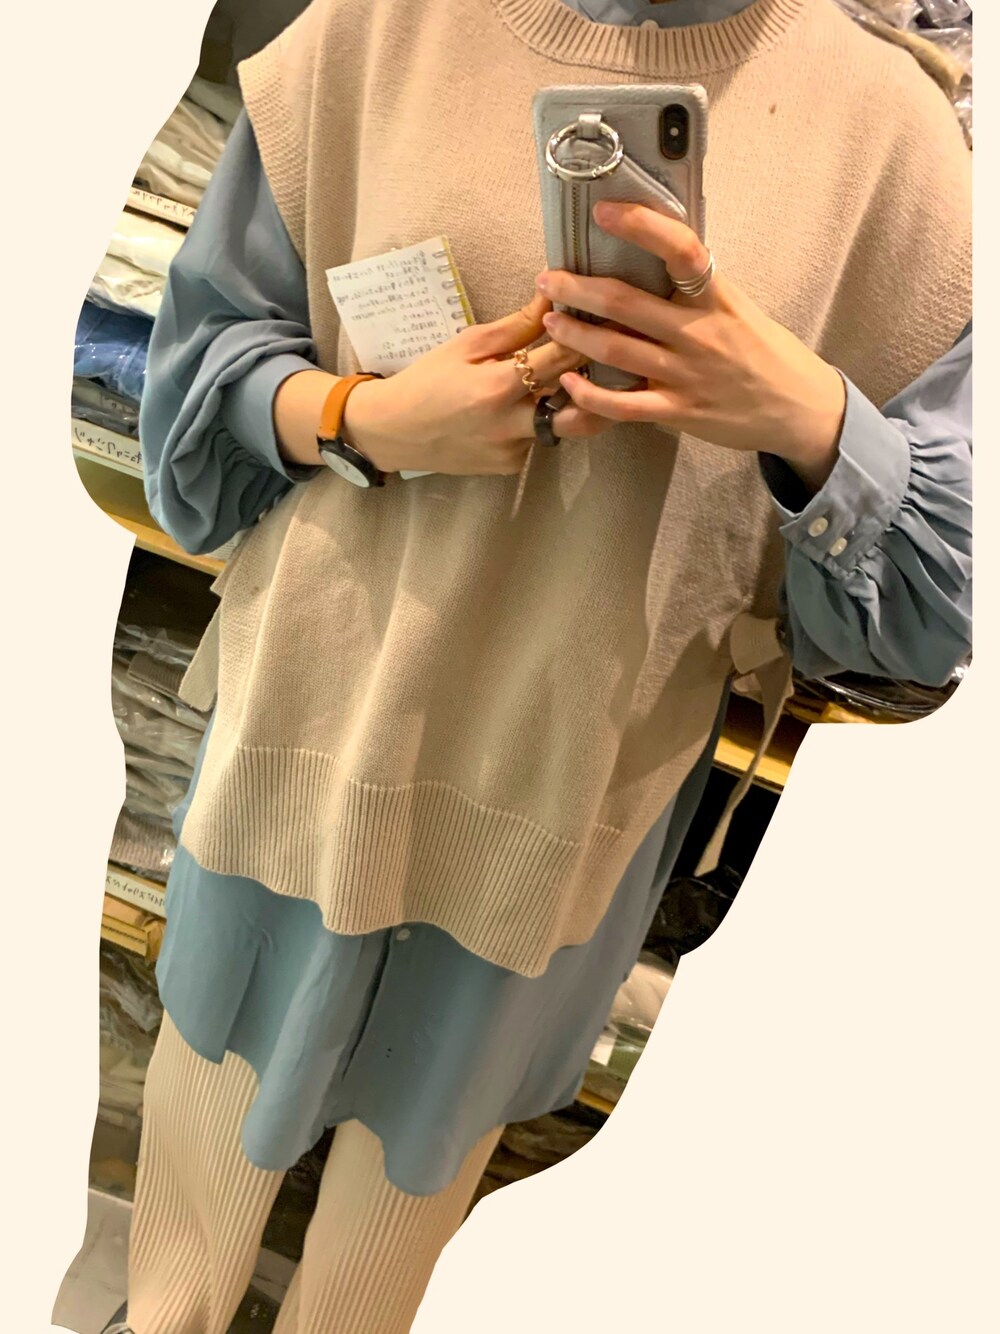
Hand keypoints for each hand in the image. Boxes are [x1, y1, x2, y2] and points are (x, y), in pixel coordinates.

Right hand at [341, 292, 607, 476]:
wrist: (395, 431)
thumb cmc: (427, 379)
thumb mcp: (467, 344)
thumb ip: (515, 326)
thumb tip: (553, 296)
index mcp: (498, 388)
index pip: (560, 358)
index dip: (587, 336)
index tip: (608, 319)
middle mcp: (511, 426)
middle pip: (578, 405)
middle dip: (598, 380)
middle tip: (615, 359)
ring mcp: (513, 452)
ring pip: (560, 424)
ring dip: (569, 401)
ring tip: (577, 378)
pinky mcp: (511, 467)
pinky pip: (539, 440)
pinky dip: (539, 420)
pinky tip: (526, 407)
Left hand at [536, 201, 846, 492]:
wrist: (797, 409)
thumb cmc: (764, 353)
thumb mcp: (737, 308)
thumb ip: (696, 289)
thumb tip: (654, 253)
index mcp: (715, 297)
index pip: (680, 250)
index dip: (640, 226)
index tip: (603, 211)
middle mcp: (698, 333)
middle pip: (626, 303)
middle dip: (577, 288)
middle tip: (548, 278)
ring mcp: (686, 374)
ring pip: (615, 351)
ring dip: (575, 335)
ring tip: (550, 321)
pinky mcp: (678, 411)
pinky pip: (623, 406)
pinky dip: (590, 394)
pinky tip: (570, 383)